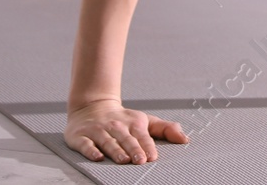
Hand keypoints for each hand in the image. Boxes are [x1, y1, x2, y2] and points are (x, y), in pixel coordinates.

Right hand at [65, 97, 188, 163]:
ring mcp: (98, 130)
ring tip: (124, 160)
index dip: (148, 146)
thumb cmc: (123, 119)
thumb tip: (185, 140)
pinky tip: (98, 157)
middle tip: (141, 161)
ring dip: (116, 151)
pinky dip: (91, 150)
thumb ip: (165, 129)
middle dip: (134, 150)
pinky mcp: (80, 136)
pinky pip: (85, 144)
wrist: (92, 105)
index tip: (153, 157)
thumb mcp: (145, 120)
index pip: (142, 136)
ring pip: (108, 141)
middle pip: (126, 139)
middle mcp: (116, 126)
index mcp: (133, 123)